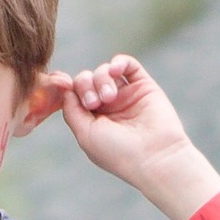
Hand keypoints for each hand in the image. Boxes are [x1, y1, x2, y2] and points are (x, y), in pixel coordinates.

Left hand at [42, 56, 208, 214]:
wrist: (154, 157)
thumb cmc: (118, 152)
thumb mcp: (85, 134)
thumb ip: (71, 110)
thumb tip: (65, 87)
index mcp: (93, 120)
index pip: (75, 94)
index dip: (70, 88)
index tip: (67, 89)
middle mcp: (109, 107)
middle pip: (87, 80)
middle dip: (85, 85)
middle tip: (94, 103)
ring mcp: (126, 96)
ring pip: (104, 71)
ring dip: (101, 79)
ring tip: (109, 97)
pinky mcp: (144, 86)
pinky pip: (128, 64)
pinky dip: (118, 62)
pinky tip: (115, 70)